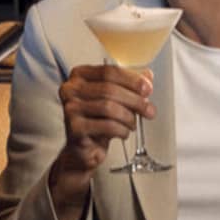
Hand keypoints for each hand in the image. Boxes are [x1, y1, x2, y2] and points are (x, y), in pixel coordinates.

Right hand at [53, 64, 154, 182]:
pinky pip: (106, 126)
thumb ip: (130, 84)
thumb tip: (147, 75)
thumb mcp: (115, 98)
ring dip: (128, 117)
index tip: (147, 89)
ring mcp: (70, 109)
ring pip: (108, 107)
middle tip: (149, 110)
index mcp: (80, 75)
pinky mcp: (74, 128)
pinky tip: (123, 133)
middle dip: (135, 101)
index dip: (132, 80)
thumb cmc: (98, 120)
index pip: (108, 71)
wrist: (83, 148)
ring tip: (133, 124)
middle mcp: (71, 89)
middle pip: (109, 89)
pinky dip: (121, 130)